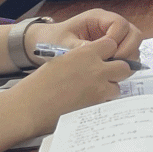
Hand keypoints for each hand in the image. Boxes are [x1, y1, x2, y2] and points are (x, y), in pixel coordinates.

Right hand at [17, 34, 132, 126]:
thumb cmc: (38, 85)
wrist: (28, 107)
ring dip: (110, 89)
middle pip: (124, 66)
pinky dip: (103, 103)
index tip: (106, 58)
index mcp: (84, 53)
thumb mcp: (61, 61)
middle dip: (118, 71)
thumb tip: (94, 62)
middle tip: (108, 77)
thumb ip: (81, 59)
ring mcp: (98, 88)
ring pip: (118, 86)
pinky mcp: (96, 105)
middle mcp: (96, 68)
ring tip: (95, 93)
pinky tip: (90, 104)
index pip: (112, 44)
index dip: (110, 52)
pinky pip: (109, 102)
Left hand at [26, 9, 144, 61]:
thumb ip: (80, 48)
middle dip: (128, 49)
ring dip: (127, 58)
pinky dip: (123, 64)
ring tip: (111, 69)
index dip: (118, 39)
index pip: (120, 24)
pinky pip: (127, 55)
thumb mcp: (63, 43)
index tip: (107, 54)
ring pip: (133, 45)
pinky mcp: (113, 49)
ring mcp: (113, 37)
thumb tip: (96, 54)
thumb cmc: (53, 39)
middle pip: (133, 33)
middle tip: (114, 63)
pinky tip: (110, 71)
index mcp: (98, 18)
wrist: (46, 44)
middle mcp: (109, 25)